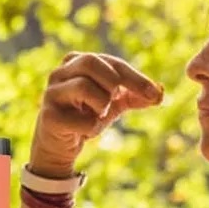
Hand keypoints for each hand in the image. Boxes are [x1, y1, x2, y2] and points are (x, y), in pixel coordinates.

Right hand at [30, 52, 163, 175]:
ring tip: (98, 114)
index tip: (154, 94)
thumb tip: (159, 93)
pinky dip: (91, 127)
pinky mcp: (49, 117)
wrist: (60, 146)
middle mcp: (59, 73)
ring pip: (83, 86)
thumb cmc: (85, 117)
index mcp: (76, 63)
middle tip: (116, 99)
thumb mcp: (113, 103)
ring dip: (101, 104)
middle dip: (113, 81)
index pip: (111, 62)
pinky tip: (83, 130)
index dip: (135, 77)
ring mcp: (51, 94)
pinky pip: (81, 119)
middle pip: (90, 62)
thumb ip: (135, 96)